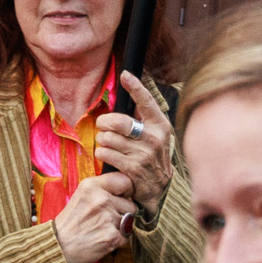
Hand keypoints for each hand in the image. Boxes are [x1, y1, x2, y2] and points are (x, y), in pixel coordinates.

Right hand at [54, 171, 134, 262]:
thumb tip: (128, 188)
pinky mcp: (112, 236)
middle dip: (123, 212)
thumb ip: (102, 188)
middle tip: (106, 218)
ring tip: (103, 228)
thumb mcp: (82, 195)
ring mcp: (107, 218)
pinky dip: (117, 240)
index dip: (128, 190)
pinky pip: (126, 236)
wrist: (59, 245)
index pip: (125, 180)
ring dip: (121, 227)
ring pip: (130, 221)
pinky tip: (103, 239)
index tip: (123, 196)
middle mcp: (101, 199)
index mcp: (92, 186)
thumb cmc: (71, 221)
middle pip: (131, 204)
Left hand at [94, 73, 174, 214]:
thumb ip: (142, 116)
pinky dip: (101, 153)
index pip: (147, 102)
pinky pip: (106, 153)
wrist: (158, 188)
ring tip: (106, 143)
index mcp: (160, 125)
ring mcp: (144, 155)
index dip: (135, 86)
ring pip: (108, 138)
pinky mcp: (133, 169)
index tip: (125, 75)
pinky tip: (107, 154)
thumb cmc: (151, 154)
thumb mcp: (154, 134)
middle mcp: (154, 138)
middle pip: (119, 122)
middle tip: (102, 125)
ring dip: (102, 140)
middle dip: (104, 122)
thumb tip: (128, 90)